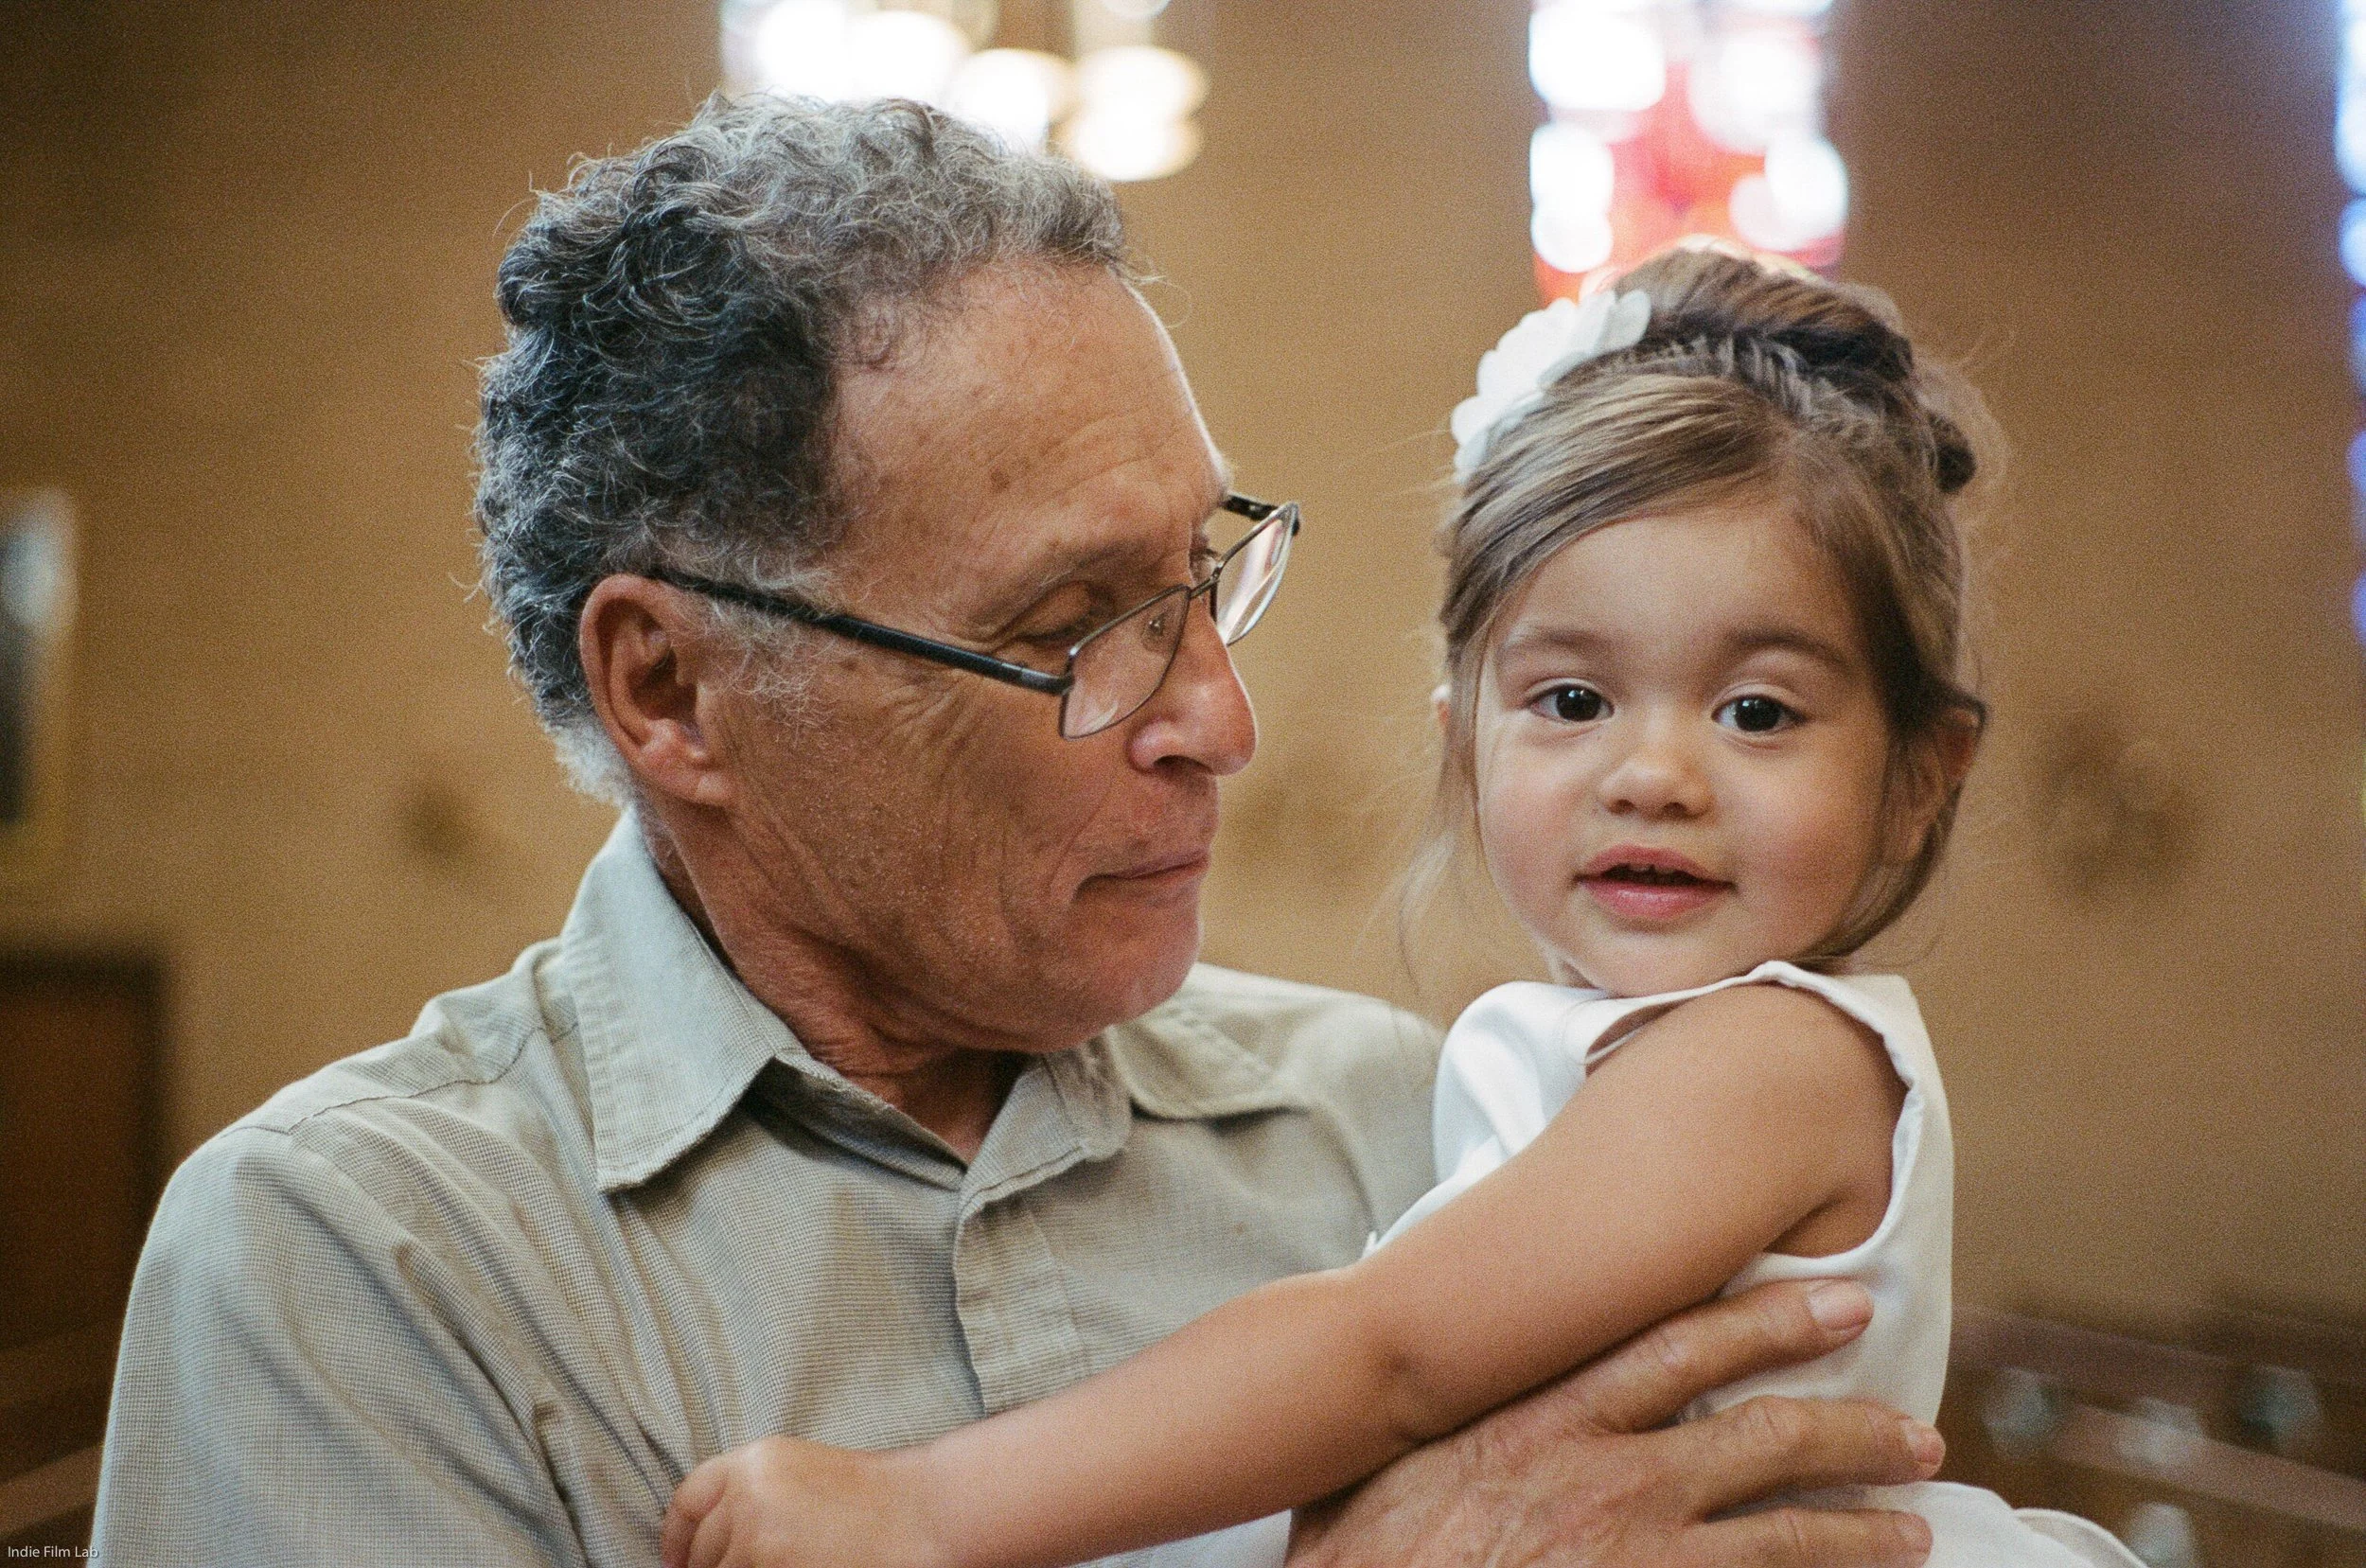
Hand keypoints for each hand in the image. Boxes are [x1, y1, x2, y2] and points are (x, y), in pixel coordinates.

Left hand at [661, 1435, 943, 1567]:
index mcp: (753, 1461)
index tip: (678, 1561)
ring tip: (778, 1565)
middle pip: (700, 1548)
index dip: (676, 1537)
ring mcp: (758, 1537)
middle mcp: (747, 1494)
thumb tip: (704, 1536)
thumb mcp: (799, 1471)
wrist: (922, 1514)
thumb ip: (750, 1491)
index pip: (686, 1500)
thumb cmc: (871, 1497)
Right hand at [1286, 1280, 1942, 1567]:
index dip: (1771, 1320)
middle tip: (1917, 1431)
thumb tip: (1443, 1337)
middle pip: (1760, 1440)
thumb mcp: (1380, 1451)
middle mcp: (1603, 1480)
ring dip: (1859, 1532)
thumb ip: (1437, 1399)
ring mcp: (1631, 1560)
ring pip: (1780, 1539)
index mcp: (1542, 1417)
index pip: (1679, 1345)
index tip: (1840, 1305)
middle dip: (1851, 1432)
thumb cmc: (1358, 1553)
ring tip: (1914, 1530)